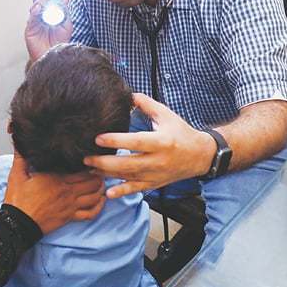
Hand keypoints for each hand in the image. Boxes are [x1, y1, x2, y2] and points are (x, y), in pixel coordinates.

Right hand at [4, 154, 105, 233]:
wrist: (17, 224)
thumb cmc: (18, 200)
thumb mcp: (17, 175)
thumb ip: (21, 157)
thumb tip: (19, 141)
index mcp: (57, 178)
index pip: (82, 169)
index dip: (90, 163)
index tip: (92, 158)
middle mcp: (67, 191)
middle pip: (92, 181)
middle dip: (98, 174)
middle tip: (100, 169)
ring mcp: (70, 205)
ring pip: (95, 196)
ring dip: (100, 189)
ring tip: (101, 182)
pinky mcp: (70, 217)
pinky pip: (90, 213)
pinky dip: (99, 207)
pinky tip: (101, 201)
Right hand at [25, 0, 72, 61]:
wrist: (55, 58)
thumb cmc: (59, 42)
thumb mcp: (67, 24)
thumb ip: (65, 10)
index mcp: (49, 10)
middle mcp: (40, 13)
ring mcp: (34, 21)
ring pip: (34, 5)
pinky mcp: (30, 29)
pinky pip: (31, 17)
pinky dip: (35, 11)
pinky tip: (39, 8)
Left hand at [83, 93, 216, 198]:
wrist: (200, 155)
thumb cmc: (181, 133)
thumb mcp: (166, 115)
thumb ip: (147, 104)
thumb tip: (128, 94)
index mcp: (162, 142)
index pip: (136, 142)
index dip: (116, 141)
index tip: (97, 138)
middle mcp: (159, 160)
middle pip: (128, 164)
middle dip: (105, 162)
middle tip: (86, 157)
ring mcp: (157, 174)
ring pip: (129, 177)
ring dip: (108, 174)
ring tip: (90, 168)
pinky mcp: (156, 183)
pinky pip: (137, 189)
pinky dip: (123, 191)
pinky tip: (109, 192)